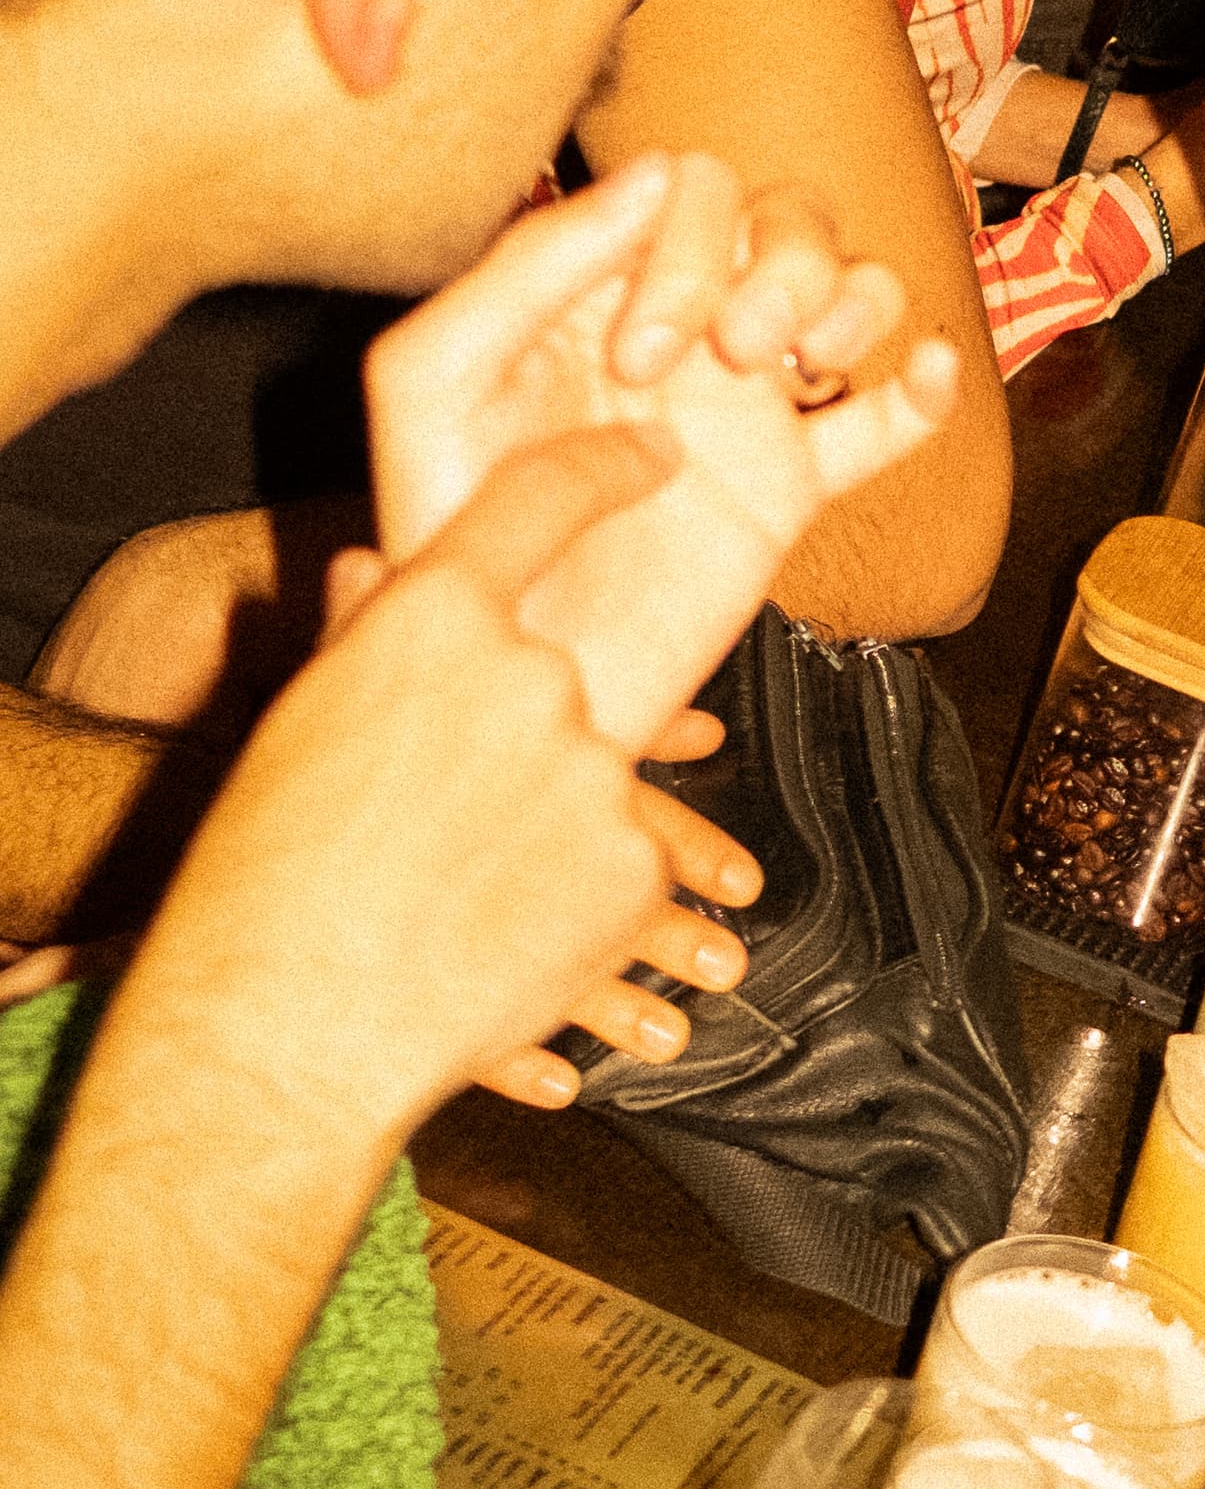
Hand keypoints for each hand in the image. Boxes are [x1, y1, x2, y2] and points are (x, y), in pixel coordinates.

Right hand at [146, 435, 764, 1142]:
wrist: (284, 1034)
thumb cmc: (266, 875)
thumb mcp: (307, 726)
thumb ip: (365, 639)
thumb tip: (373, 565)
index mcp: (434, 618)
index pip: (543, 497)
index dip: (606, 466)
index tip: (654, 455)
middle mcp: (529, 674)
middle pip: (559, 680)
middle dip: (513, 748)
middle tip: (444, 828)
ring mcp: (591, 772)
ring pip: (594, 784)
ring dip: (544, 837)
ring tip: (470, 905)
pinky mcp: (633, 870)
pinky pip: (625, 870)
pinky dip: (579, 904)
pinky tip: (503, 945)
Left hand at [363, 159, 957, 753]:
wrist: (504, 674)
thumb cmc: (442, 528)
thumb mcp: (439, 379)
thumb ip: (528, 267)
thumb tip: (656, 172)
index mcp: (596, 286)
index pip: (688, 190)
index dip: (686, 245)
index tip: (640, 353)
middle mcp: (681, 325)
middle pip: (787, 218)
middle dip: (779, 268)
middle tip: (732, 356)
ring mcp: (743, 403)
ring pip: (853, 289)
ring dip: (852, 302)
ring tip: (807, 371)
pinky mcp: (791, 482)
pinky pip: (890, 418)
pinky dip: (929, 387)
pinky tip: (924, 376)